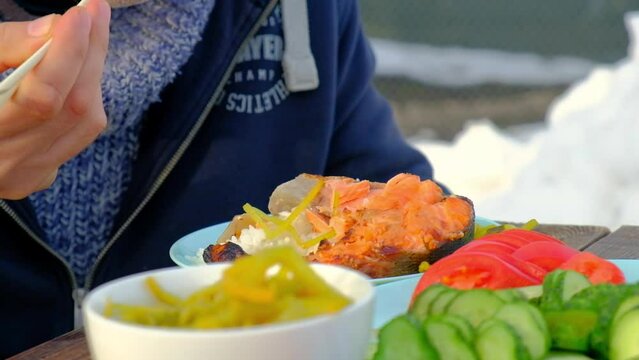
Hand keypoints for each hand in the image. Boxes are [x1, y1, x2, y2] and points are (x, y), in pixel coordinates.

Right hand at [0, 0, 110, 199]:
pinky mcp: (42, 174)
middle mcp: (7, 164)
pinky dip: (86, 94)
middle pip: (72, 108)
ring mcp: (28, 174)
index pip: (42, 99)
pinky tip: (80, 67)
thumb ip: (5, 46)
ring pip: (86, 121)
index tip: (79, 15)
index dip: (67, 54)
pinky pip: (81, 132)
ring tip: (90, 32)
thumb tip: (53, 30)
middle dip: (90, 53)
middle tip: (95, 12)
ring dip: (92, 71)